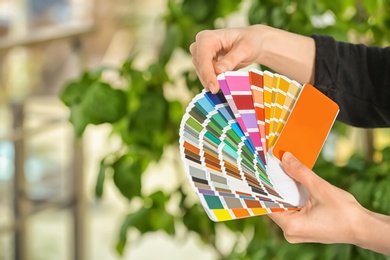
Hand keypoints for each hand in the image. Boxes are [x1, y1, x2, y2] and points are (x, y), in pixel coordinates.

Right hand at [190, 25, 265, 92]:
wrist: (252, 43)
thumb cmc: (250, 42)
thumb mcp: (245, 49)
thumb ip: (231, 59)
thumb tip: (218, 70)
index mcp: (207, 37)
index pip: (203, 58)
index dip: (207, 74)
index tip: (214, 88)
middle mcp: (200, 45)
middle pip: (200, 66)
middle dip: (209, 79)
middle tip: (221, 91)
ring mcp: (201, 55)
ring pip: (201, 73)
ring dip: (213, 80)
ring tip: (227, 84)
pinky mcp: (205, 64)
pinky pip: (206, 76)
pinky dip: (214, 81)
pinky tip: (224, 83)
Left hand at [269, 152, 389, 254]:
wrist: (363, 228)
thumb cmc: (345, 213)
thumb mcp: (320, 188)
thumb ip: (300, 172)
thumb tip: (285, 157)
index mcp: (291, 226)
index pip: (268, 204)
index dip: (264, 187)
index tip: (261, 171)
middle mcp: (291, 232)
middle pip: (275, 205)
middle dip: (275, 186)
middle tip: (271, 167)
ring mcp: (297, 231)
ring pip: (283, 206)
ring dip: (284, 191)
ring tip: (281, 171)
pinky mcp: (303, 228)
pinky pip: (292, 210)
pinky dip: (292, 197)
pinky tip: (293, 183)